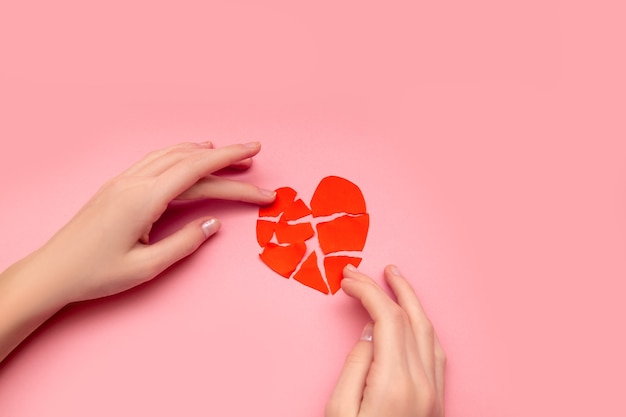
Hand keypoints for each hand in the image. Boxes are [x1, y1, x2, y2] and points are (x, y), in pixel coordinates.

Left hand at [13, 141, 275, 304]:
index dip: (229, 158)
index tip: (254, 151)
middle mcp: (134, 182)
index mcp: (144, 199)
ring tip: (227, 155)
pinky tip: (188, 157)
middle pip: (189, 159)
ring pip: (171, 155)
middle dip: (224, 155)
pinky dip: (179, 154)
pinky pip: (155, 160)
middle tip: (253, 155)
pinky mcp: (117, 185)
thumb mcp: (146, 267)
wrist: (53, 271)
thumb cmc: (96, 274)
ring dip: (202, 152)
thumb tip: (213, 223)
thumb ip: (184, 243)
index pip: (196, 169)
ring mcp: (123, 181)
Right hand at [326, 265, 445, 416]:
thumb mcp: (339, 412)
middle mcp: (422, 384)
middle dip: (383, 288)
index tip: (348, 282)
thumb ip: (354, 367)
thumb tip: (369, 336)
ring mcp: (434, 393)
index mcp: (395, 383)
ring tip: (394, 279)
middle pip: (408, 318)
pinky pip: (435, 352)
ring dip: (410, 300)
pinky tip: (412, 316)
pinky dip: (422, 325)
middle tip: (361, 272)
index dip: (367, 292)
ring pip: (427, 331)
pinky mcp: (437, 402)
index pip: (388, 318)